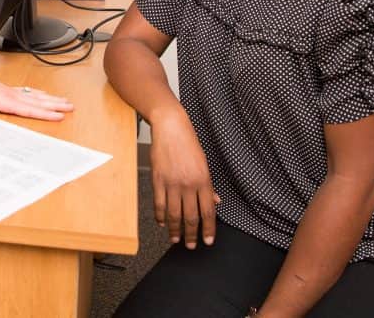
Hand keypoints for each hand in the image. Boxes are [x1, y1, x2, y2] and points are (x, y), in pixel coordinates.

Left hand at [0, 57, 73, 126]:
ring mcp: (9, 90)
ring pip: (34, 95)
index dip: (44, 113)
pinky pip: (27, 91)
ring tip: (64, 101)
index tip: (58, 116)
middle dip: (54, 104)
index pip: (28, 109)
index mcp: (3, 99)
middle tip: (71, 107)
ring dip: (50, 99)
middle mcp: (9, 94)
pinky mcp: (7, 89)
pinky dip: (38, 94)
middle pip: (36, 101)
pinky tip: (44, 96)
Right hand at [149, 104, 219, 248]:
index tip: (208, 241)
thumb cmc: (188, 144)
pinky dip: (160, 216)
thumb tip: (215, 202)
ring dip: (175, 230)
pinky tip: (161, 223)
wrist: (171, 128)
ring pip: (174, 214)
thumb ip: (208, 186)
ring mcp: (172, 183)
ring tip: (175, 239)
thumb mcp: (204, 164)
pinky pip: (159, 204)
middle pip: (191, 217)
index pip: (208, 212)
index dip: (208, 229)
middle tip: (191, 245)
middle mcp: (188, 184)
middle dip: (192, 235)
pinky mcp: (158, 180)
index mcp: (203, 181)